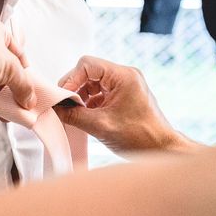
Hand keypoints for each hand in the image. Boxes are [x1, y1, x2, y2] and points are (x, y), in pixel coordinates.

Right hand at [55, 56, 199, 154]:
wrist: (163, 150)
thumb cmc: (140, 137)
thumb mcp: (100, 126)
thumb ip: (73, 115)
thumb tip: (53, 108)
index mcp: (123, 76)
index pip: (87, 64)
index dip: (71, 79)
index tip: (63, 97)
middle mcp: (125, 76)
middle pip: (88, 72)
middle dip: (74, 88)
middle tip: (65, 105)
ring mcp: (124, 85)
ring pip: (91, 82)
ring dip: (79, 96)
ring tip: (74, 112)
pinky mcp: (122, 95)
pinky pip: (98, 92)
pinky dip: (87, 102)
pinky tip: (84, 115)